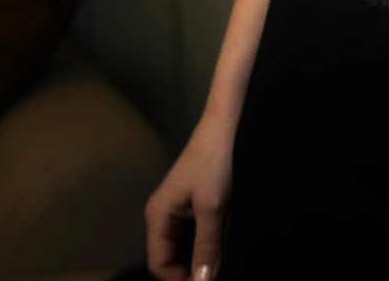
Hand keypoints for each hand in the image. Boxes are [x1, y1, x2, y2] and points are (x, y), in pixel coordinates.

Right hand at [145, 119, 232, 280]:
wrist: (230, 122)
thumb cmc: (217, 160)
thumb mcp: (213, 207)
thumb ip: (207, 246)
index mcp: (158, 216)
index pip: (159, 264)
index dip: (180, 279)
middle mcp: (164, 216)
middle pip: (172, 258)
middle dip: (193, 271)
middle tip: (222, 276)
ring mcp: (181, 210)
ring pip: (187, 247)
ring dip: (204, 259)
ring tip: (227, 267)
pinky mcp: (198, 203)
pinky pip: (199, 233)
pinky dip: (211, 244)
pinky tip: (228, 250)